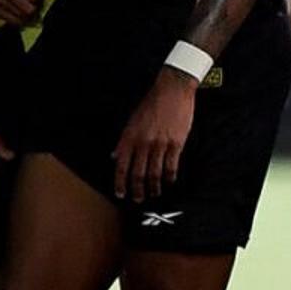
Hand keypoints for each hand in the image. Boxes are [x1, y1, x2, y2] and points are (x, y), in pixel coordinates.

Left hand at [114, 69, 198, 202]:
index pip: (121, 166)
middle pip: (137, 174)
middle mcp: (143, 143)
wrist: (172, 90)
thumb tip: (114, 156)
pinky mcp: (176, 143)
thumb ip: (123, 140)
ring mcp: (160, 144)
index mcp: (130, 137)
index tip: (120, 193)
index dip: (120, 182)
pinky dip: (169, 177)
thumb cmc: (152, 103)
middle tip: (138, 199)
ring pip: (154, 173)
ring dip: (153, 187)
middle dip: (137, 190)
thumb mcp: (132, 120)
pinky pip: (171, 166)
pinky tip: (169, 181)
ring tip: (154, 194)